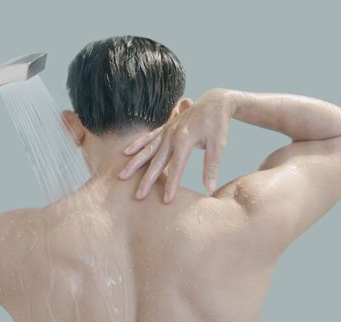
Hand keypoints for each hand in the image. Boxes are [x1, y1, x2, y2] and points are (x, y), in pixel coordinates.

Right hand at [117, 88, 238, 202]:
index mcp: (185, 140)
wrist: (214, 102)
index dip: (171, 184)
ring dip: (134, 164)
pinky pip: (148, 137)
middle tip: (138, 196)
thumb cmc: (218, 124)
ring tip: (122, 176)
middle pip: (156, 161)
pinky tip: (126, 152)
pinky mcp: (165, 128)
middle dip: (147, 180)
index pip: (176, 167)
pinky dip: (137, 144)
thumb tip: (210, 189)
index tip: (166, 200)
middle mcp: (171, 135)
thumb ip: (211, 167)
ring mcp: (166, 131)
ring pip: (147, 150)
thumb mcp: (218, 145)